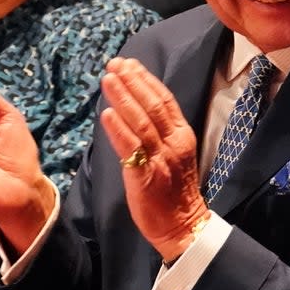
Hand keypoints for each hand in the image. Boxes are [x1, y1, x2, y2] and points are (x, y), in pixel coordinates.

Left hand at [99, 58, 203, 262]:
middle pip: (152, 105)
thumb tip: (136, 108)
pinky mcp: (146, 177)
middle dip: (132, 81)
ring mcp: (161, 159)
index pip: (164, 100)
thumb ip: (158, 132)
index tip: (129, 63)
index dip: (146, 79)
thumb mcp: (173, 154)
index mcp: (182, 135)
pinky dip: (118, 129)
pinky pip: (131, 149)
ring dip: (123, 98)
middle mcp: (173, 143)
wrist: (183, 226)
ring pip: (141, 122)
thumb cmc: (174, 190)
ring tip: (108, 79)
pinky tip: (106, 113)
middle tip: (115, 63)